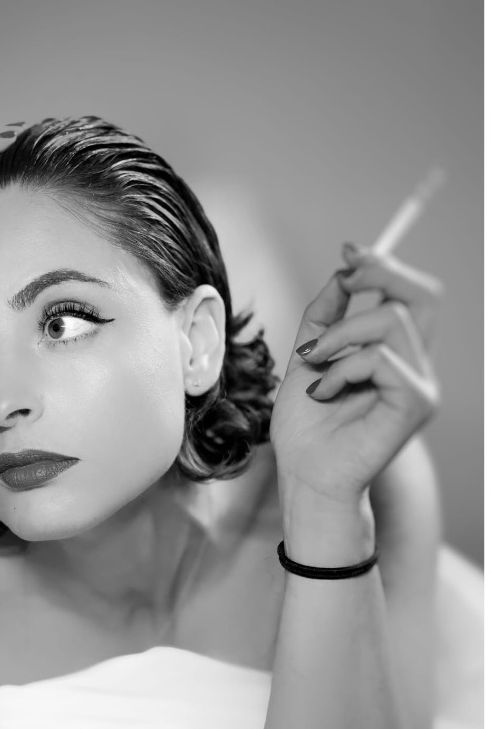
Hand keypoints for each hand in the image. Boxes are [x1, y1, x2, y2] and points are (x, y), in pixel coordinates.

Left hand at [270, 245, 441, 505]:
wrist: (305, 477)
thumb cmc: (307, 430)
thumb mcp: (309, 358)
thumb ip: (325, 317)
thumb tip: (343, 273)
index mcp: (395, 358)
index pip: (412, 298)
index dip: (386, 267)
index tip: (349, 251)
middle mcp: (416, 368)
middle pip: (423, 296)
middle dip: (381, 274)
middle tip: (345, 276)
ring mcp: (421, 386)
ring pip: (392, 321)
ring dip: (341, 335)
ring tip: (314, 365)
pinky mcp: (416, 402)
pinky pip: (380, 357)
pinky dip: (342, 368)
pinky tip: (323, 392)